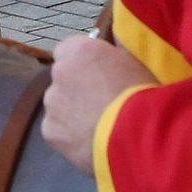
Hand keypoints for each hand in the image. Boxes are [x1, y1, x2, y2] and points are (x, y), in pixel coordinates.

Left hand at [42, 36, 157, 172]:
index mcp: (80, 51)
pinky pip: (58, 131)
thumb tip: (109, 53)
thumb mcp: (133, 62)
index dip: (81, 63)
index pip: (67, 49)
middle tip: (99, 104)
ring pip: (59, 106)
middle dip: (75, 89)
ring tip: (96, 128)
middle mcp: (60, 72)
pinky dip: (69, 136)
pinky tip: (89, 143)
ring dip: (72, 113)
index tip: (94, 75)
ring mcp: (52, 102)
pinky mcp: (50, 130)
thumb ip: (113, 54)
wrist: (136, 134)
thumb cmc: (141, 93)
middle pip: (63, 78)